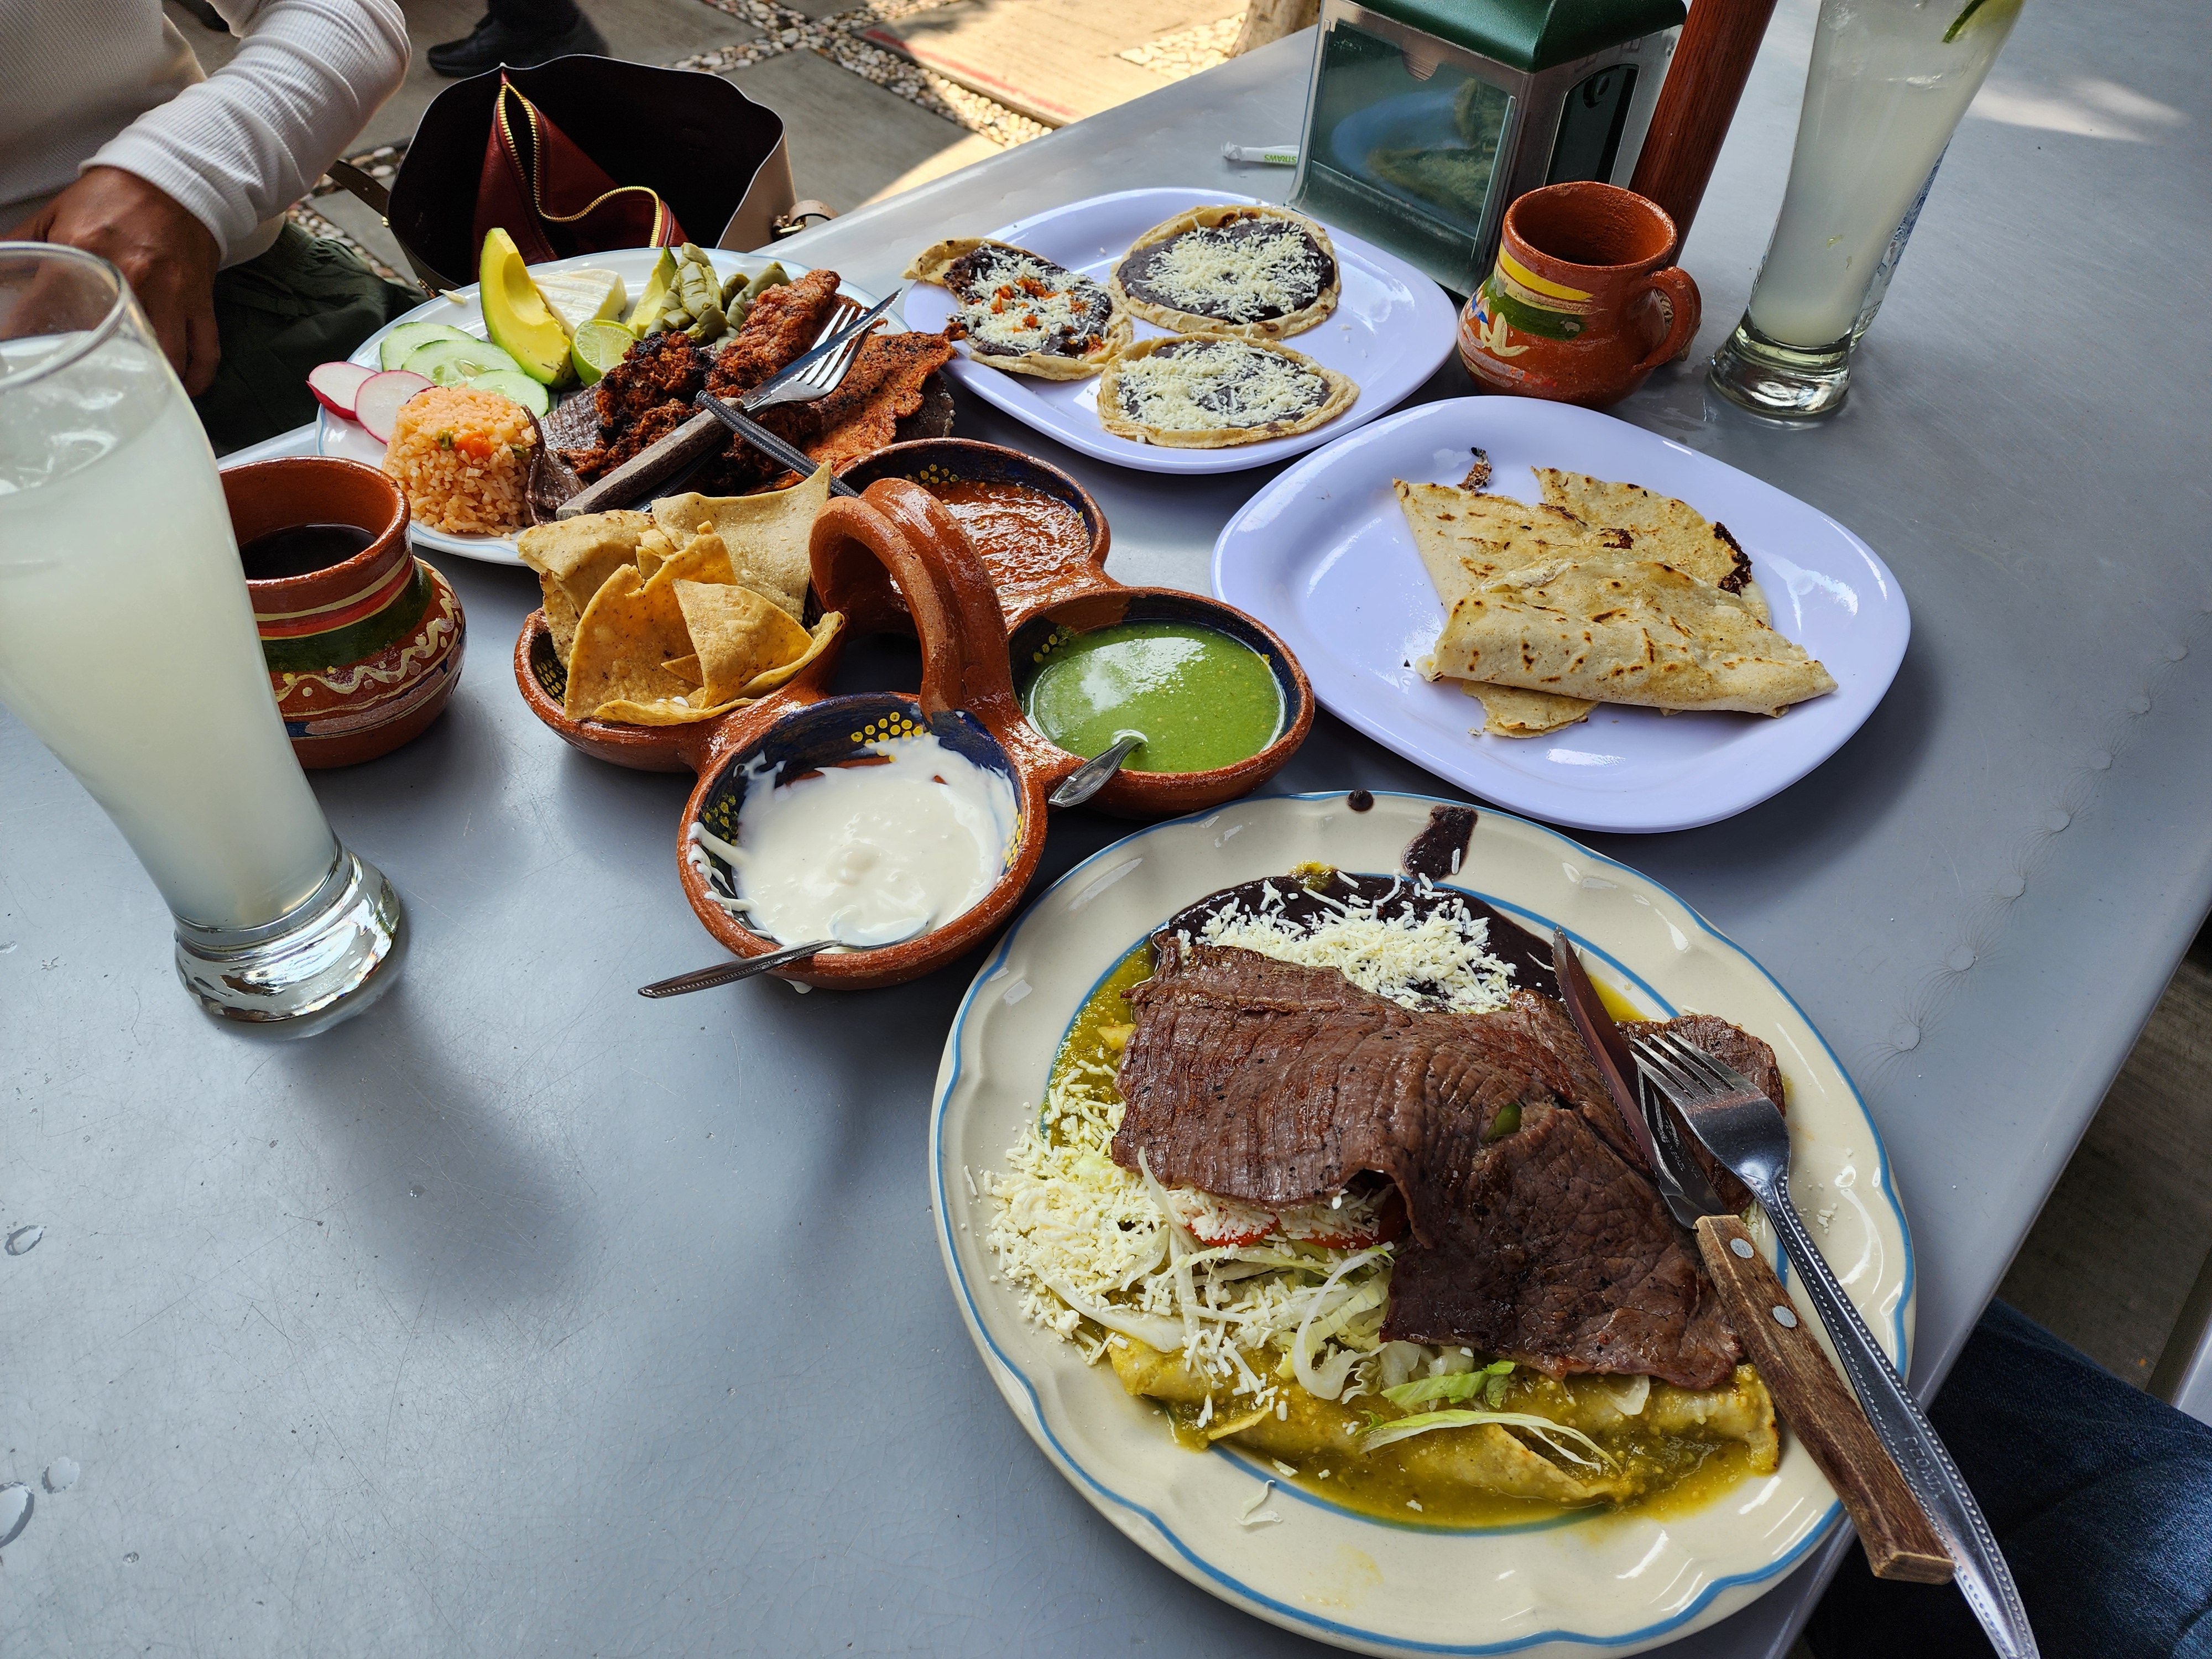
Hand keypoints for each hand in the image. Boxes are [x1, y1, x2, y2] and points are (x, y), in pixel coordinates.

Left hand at [9, 167, 223, 394]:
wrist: (175, 178)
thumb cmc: (115, 196)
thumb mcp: (57, 212)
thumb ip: (24, 242)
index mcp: (87, 249)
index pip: (45, 309)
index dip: (26, 339)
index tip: (23, 359)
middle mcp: (132, 277)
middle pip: (108, 346)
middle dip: (90, 372)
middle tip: (77, 386)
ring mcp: (171, 292)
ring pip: (164, 358)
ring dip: (149, 380)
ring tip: (133, 391)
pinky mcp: (199, 300)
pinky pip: (203, 351)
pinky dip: (194, 377)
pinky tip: (181, 387)